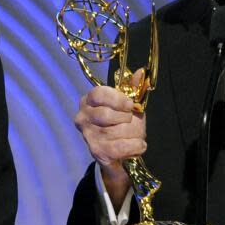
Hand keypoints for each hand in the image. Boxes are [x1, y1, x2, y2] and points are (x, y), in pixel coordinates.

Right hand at [73, 70, 146, 206]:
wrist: (119, 151)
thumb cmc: (123, 122)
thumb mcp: (128, 103)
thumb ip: (133, 88)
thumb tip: (141, 72)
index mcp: (89, 100)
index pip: (99, 94)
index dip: (118, 99)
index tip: (130, 105)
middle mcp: (83, 117)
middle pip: (106, 115)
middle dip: (127, 119)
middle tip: (132, 121)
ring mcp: (88, 135)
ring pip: (116, 131)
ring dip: (135, 133)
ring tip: (137, 134)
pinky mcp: (97, 151)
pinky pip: (120, 147)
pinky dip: (135, 146)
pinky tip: (138, 145)